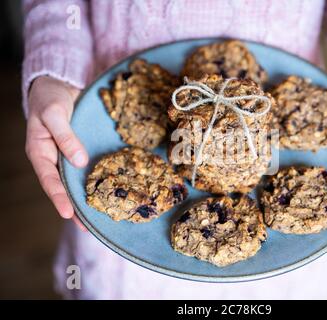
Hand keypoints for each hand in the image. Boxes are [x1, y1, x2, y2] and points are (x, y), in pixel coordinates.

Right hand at [26, 76, 87, 229]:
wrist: (61, 85)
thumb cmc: (51, 99)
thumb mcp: (55, 114)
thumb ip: (65, 137)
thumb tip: (79, 162)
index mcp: (40, 152)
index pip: (49, 180)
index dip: (59, 198)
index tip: (69, 214)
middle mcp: (55, 159)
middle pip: (65, 188)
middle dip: (76, 208)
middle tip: (90, 228)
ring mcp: (69, 156)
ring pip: (78, 181)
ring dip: (88, 198)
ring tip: (101, 218)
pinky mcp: (82, 151)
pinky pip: (89, 169)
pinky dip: (97, 181)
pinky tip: (109, 192)